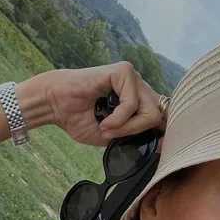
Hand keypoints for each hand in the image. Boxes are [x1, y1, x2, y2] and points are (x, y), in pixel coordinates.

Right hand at [30, 62, 163, 146]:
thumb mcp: (112, 136)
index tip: (155, 148)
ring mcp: (133, 79)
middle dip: (137, 132)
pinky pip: (133, 104)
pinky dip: (119, 118)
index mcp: (138, 101)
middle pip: (159, 116)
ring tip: (106, 128)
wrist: (55, 104)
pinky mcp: (124, 71)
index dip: (163, 134)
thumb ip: (132, 136)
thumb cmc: (79, 118)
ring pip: (149, 112)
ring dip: (127, 127)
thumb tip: (158, 143)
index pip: (163, 116)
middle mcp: (139, 88)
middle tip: (113, 136)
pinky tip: (104, 120)